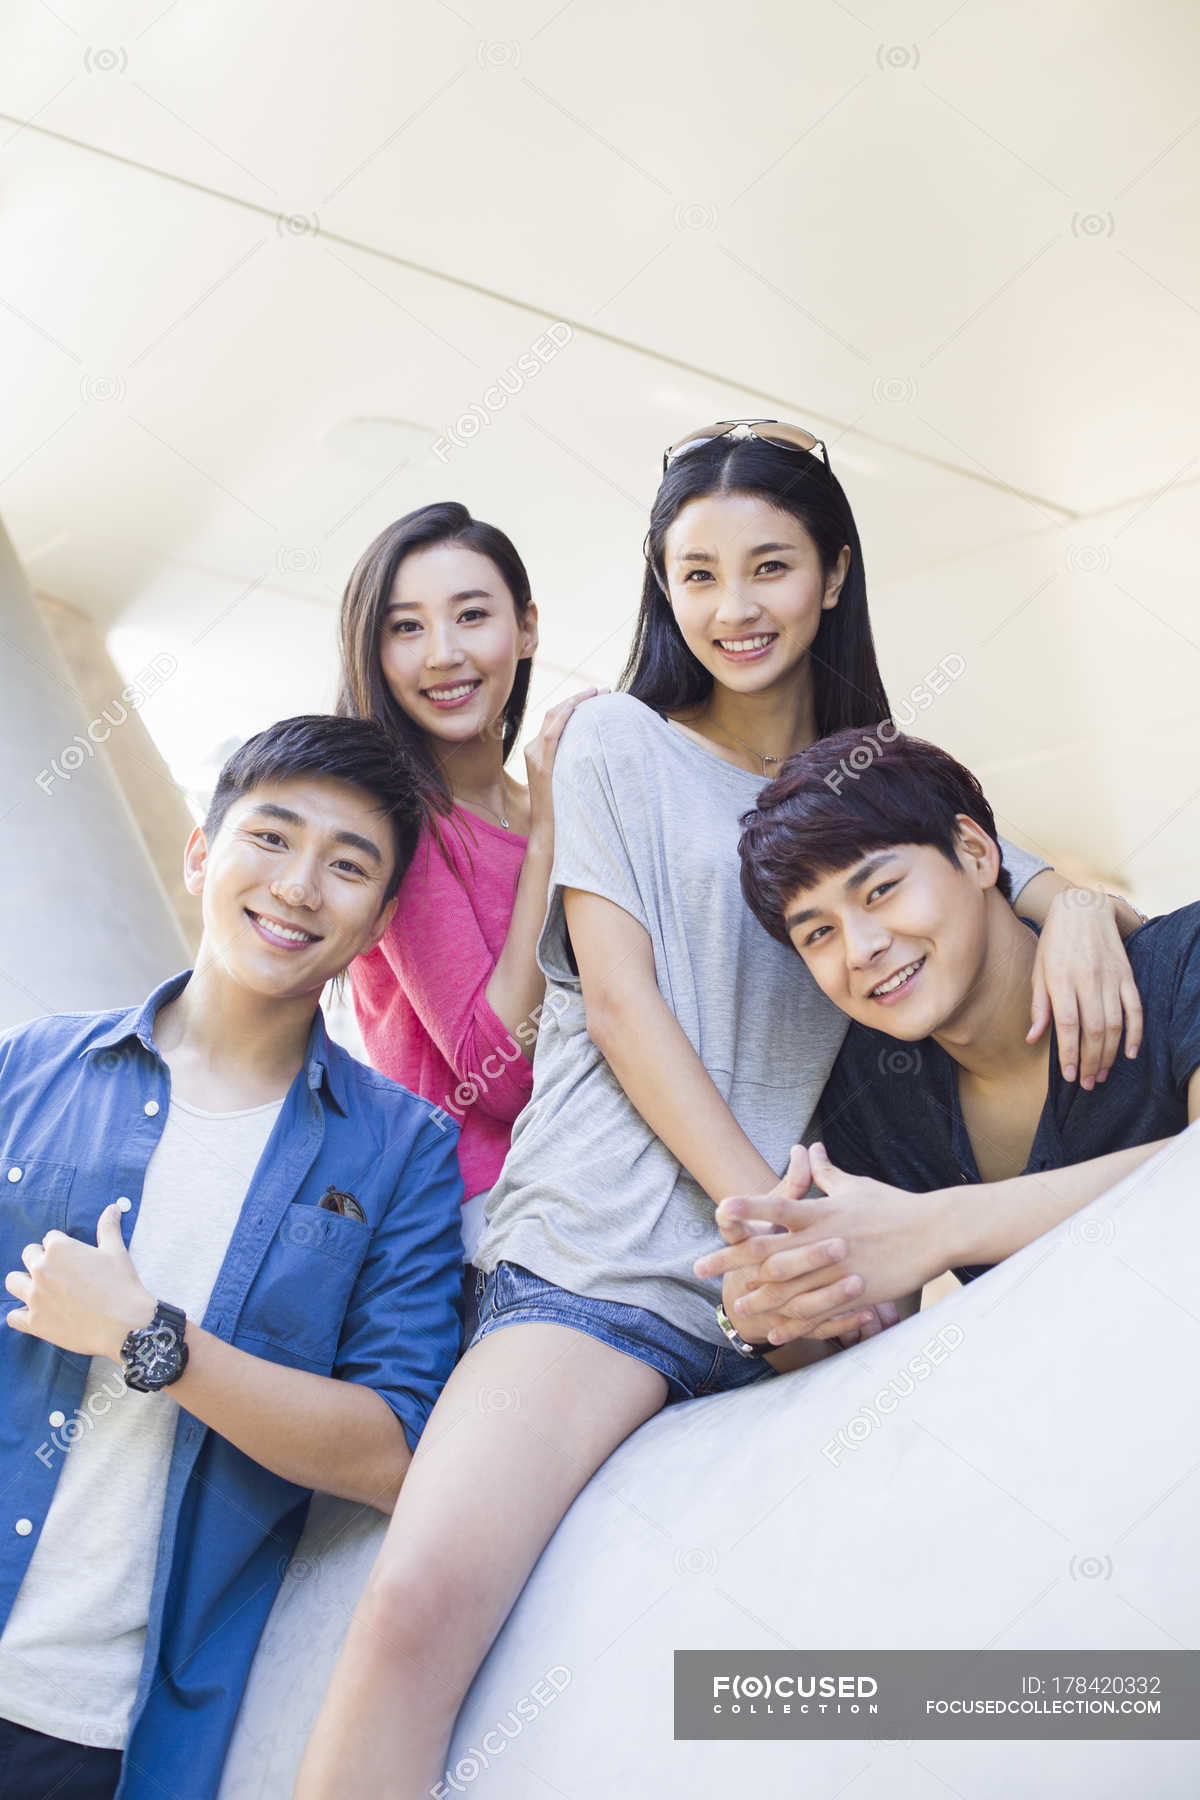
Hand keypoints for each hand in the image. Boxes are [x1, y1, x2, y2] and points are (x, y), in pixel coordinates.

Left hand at [4, 1204, 154, 1360]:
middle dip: (41, 1261)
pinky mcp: (34, 1322)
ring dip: (24, 1283)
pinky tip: (36, 1313)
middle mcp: (41, 1269)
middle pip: (28, 1255)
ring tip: (42, 1290)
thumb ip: (108, 1227)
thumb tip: (113, 1207)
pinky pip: (12, 1316)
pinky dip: (21, 1315)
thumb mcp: (115, 1251)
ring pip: (13, 1281)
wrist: (125, 1324)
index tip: (73, 1259)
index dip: (62, 1247)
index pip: (49, 1239)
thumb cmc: (121, 1285)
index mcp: (59, 1248)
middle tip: (60, 1274)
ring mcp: (35, 1297)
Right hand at [523, 688, 610, 834]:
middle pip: (554, 712)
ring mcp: (535, 756)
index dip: (574, 702)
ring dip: (576, 702)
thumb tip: (597, 747)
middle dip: (578, 698)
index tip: (596, 694)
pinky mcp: (541, 766)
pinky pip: (552, 734)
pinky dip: (565, 717)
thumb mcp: (566, 777)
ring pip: (553, 718)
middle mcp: (532, 749)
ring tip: (599, 693)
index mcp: (537, 751)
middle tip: (603, 690)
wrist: (548, 831)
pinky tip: (581, 708)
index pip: (555, 717)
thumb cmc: (562, 808)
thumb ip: (572, 760)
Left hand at [696, 1144, 948, 1346]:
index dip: (748, 1208)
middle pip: (770, 1251)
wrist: (933, 1232)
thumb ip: (827, 1174)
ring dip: (759, 1297)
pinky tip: (776, 1333)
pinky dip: (795, 1323)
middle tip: (699, 1269)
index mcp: (823, 1212)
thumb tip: (809, 1148)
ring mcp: (838, 1269)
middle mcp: (824, 1240)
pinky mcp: (855, 1293)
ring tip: (736, 1306)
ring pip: (789, 1287)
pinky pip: (819, 1312)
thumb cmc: (894, 1206)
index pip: (778, 1207)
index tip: (719, 1210)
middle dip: (732, 1261)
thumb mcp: (856, 1186)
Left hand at [1028, 888, 1142, 1088]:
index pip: (1068, 1024)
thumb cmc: (1054, 942)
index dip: (1070, 1053)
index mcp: (1061, 979)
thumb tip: (1033, 1038)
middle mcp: (1088, 980)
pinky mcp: (1127, 975)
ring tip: (1102, 1074)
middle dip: (1091, 1061)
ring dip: (1109, 1054)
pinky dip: (1135, 1033)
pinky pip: (1135, 1008)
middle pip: (1093, 1030)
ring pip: (1115, 1024)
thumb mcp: (1038, 970)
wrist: (1083, 909)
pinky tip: (1129, 1053)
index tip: (1070, 1076)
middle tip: (1087, 1083)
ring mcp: (1110, 978)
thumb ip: (1039, 1006)